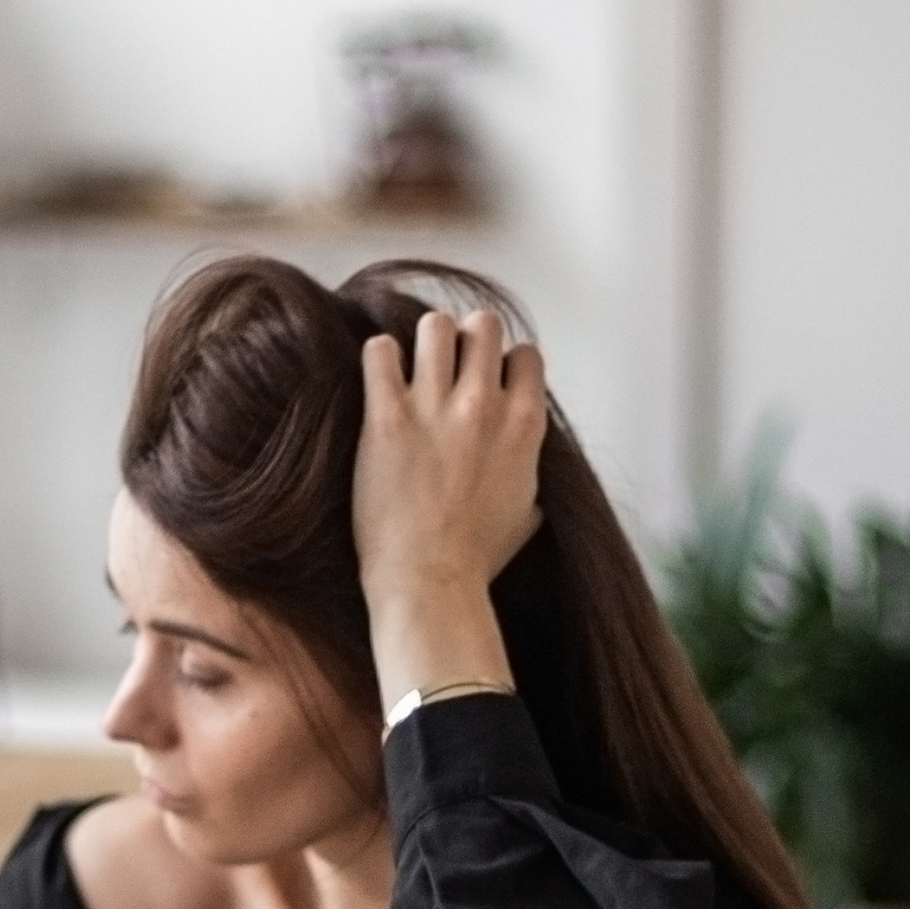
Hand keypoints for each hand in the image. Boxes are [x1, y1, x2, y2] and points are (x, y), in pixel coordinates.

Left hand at [351, 308, 547, 720]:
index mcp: (525, 426)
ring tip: (412, 368)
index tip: (488, 382)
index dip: (505, 363)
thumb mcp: (527, 512)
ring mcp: (435, 409)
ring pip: (435, 325)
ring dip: (424, 341)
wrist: (429, 583)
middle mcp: (484, 407)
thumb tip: (528, 460)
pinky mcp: (386, 418)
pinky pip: (380, 351)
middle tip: (447, 366)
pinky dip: (379, 356)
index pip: (526, 353)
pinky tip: (380, 377)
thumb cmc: (476, 558)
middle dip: (466, 338)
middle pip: (483, 325)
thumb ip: (530, 469)